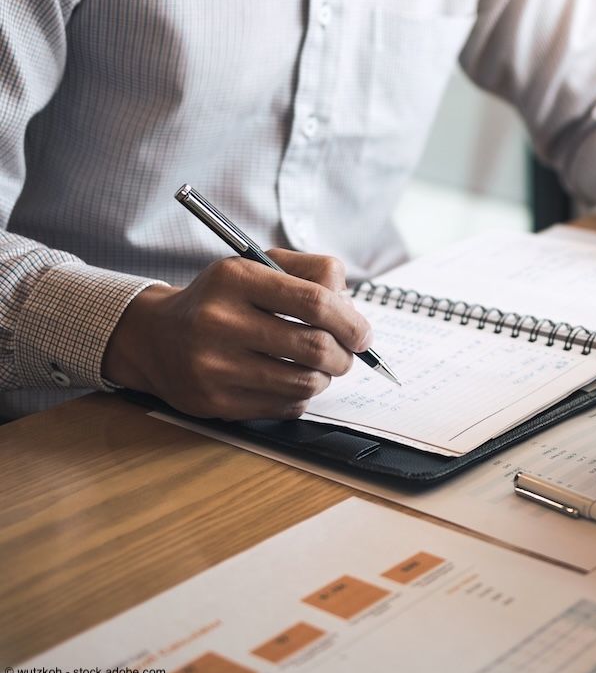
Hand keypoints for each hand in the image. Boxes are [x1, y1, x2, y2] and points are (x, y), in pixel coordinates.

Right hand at [102, 249, 373, 418]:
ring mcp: (215, 366)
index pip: (315, 301)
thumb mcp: (257, 266)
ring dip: (325, 377)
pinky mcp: (215, 402)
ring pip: (305, 382)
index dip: (351, 321)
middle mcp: (219, 322)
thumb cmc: (223, 298)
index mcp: (235, 279)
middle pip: (314, 347)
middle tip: (347, 354)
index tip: (363, 334)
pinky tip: (288, 381)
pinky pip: (285, 407)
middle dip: (345, 355)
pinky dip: (300, 396)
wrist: (155, 337)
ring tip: (318, 366)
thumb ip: (311, 271)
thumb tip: (352, 307)